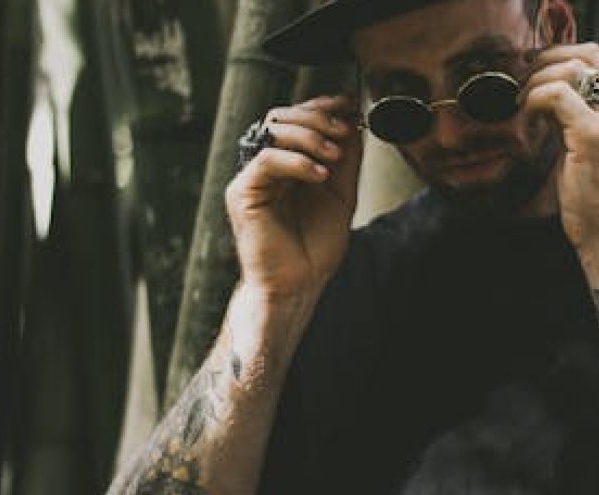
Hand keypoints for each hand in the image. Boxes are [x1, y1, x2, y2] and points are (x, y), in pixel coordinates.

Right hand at [225, 96, 362, 299]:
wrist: (298, 284)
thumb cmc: (315, 248)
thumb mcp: (342, 194)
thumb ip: (346, 160)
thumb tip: (356, 122)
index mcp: (288, 164)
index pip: (297, 119)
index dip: (322, 106)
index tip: (349, 105)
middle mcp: (267, 167)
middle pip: (283, 117)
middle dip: (317, 118)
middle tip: (344, 130)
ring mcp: (253, 178)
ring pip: (273, 132)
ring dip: (309, 136)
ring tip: (334, 155)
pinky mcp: (242, 193)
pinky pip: (266, 160)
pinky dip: (295, 160)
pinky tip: (319, 173)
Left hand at [523, 43, 598, 278]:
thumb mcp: (596, 146)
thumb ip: (579, 116)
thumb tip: (548, 92)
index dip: (563, 54)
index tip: (536, 67)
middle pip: (588, 54)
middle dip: (547, 59)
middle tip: (522, 77)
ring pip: (570, 71)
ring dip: (537, 80)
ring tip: (522, 101)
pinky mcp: (593, 134)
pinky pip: (555, 95)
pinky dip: (534, 99)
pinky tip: (527, 115)